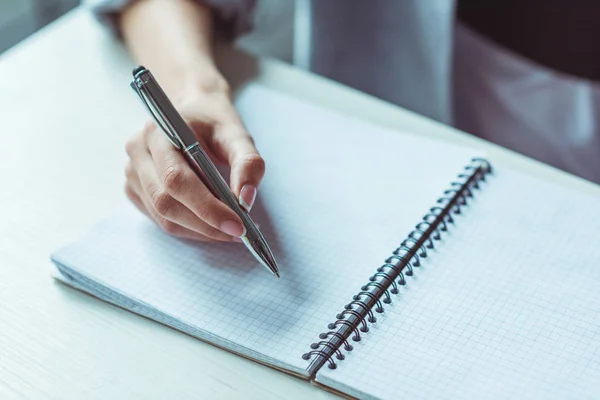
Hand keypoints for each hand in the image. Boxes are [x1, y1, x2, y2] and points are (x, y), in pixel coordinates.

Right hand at [124, 89, 264, 241]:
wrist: (193, 112)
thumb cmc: (214, 123)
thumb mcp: (238, 135)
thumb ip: (248, 163)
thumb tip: (246, 200)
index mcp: (158, 132)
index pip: (176, 179)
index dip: (206, 207)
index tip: (237, 225)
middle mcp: (138, 152)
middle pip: (167, 203)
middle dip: (206, 224)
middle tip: (239, 233)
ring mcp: (132, 173)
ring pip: (164, 218)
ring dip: (200, 231)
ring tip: (231, 231)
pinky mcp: (135, 190)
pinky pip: (161, 220)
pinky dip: (191, 229)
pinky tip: (213, 225)